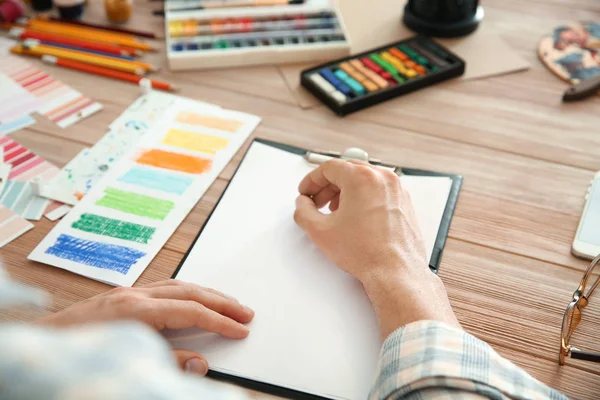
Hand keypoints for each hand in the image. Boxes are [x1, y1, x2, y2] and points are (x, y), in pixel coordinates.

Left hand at [38, 280, 253, 374]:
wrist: (44, 340)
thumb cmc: (79, 352)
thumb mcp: (127, 362)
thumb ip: (167, 361)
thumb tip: (200, 363)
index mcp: (137, 310)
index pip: (191, 312)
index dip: (220, 322)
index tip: (240, 331)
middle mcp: (135, 295)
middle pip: (190, 292)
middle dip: (222, 302)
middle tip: (246, 313)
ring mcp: (129, 292)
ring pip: (180, 285)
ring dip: (208, 293)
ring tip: (229, 304)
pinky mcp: (124, 295)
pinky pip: (166, 286)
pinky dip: (188, 291)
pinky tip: (196, 298)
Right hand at [294, 160, 458, 336]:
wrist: (395, 272)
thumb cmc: (367, 252)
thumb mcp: (320, 231)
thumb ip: (303, 211)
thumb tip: (303, 204)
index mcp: (362, 178)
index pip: (329, 167)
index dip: (311, 180)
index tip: (306, 192)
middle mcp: (382, 178)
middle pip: (347, 170)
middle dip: (327, 186)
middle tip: (316, 201)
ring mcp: (396, 190)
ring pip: (364, 179)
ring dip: (345, 191)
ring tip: (335, 212)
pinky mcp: (403, 202)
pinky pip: (378, 190)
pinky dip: (363, 197)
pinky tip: (355, 217)